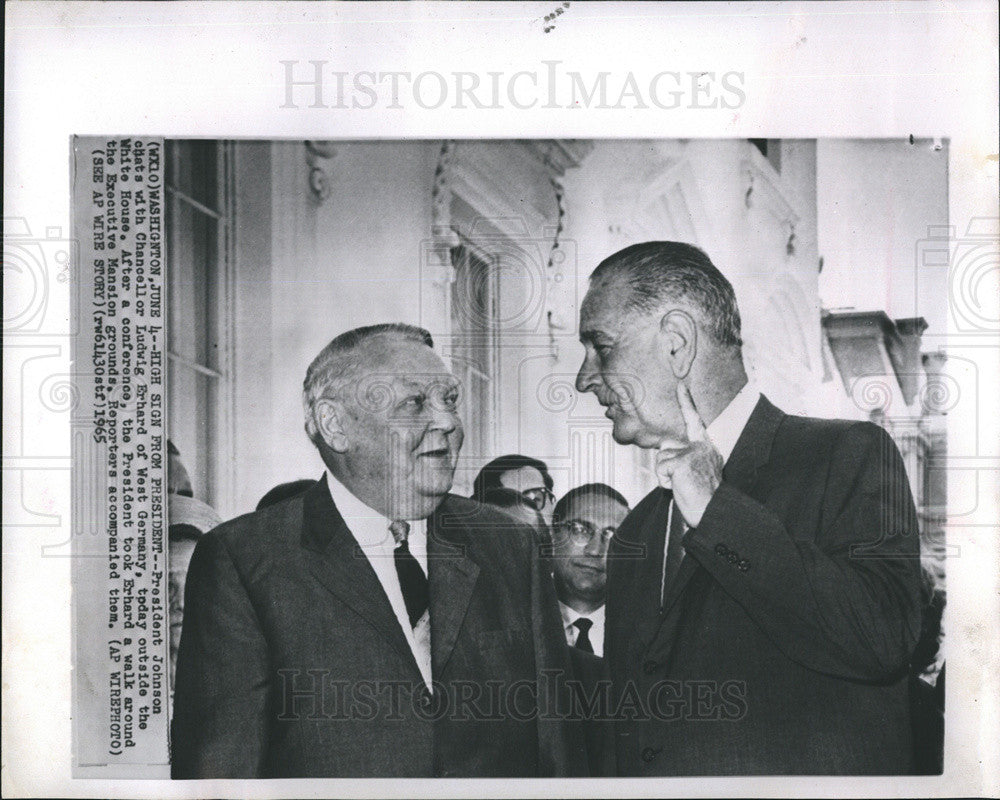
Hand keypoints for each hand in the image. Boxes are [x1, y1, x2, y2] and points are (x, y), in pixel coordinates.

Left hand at [654, 383, 723, 527]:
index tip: (680, 386)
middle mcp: (702, 447)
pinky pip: (660, 469)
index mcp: (706, 448)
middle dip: (666, 466)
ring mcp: (692, 453)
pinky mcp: (682, 462)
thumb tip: (665, 448)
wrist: (713, 512)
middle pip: (667, 448)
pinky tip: (679, 487)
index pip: (694, 422)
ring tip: (683, 486)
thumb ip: (683, 456)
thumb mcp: (695, 471)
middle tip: (682, 482)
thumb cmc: (704, 498)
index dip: (686, 402)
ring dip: (666, 476)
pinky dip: (665, 482)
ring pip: (661, 458)